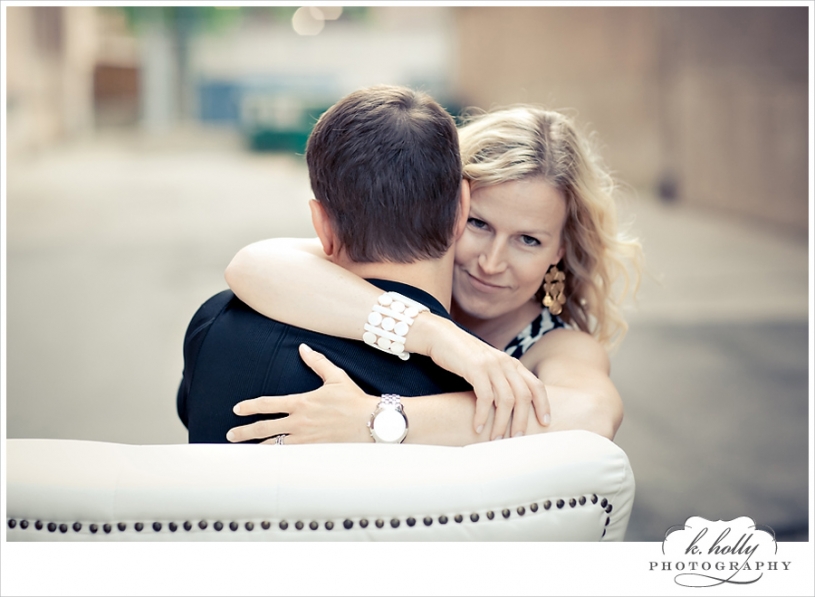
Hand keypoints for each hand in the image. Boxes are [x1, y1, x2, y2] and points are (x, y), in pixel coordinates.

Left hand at [227, 344, 376, 443]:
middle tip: (231, 435)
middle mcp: (300, 422)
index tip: (237, 409)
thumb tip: (303, 348)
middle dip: (245, 432)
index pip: (268, 404)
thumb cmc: (354, 399)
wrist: (370, 421)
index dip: (250, 406)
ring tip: (244, 451)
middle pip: (265, 428)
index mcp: (302, 402)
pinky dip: (277, 458)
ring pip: (275, 445)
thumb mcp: (336, 376)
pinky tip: (268, 462)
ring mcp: (306, 438)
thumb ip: (317, 362)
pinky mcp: (314, 450)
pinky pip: (290, 455)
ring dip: (257, 447)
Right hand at [420, 316, 550, 439]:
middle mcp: (506, 363)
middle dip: (521, 421)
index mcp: (512, 363)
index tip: (544, 422)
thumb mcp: (489, 365)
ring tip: (495, 438)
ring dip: (501, 423)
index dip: (543, 405)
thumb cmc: (464, 356)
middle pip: (524, 396)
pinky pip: (485, 397)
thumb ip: (501, 379)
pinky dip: (482, 415)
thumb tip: (510, 404)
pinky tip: (477, 427)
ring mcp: (491, 365)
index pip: (537, 385)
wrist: (441, 337)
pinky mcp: (475, 368)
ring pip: (506, 400)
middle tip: (516, 438)